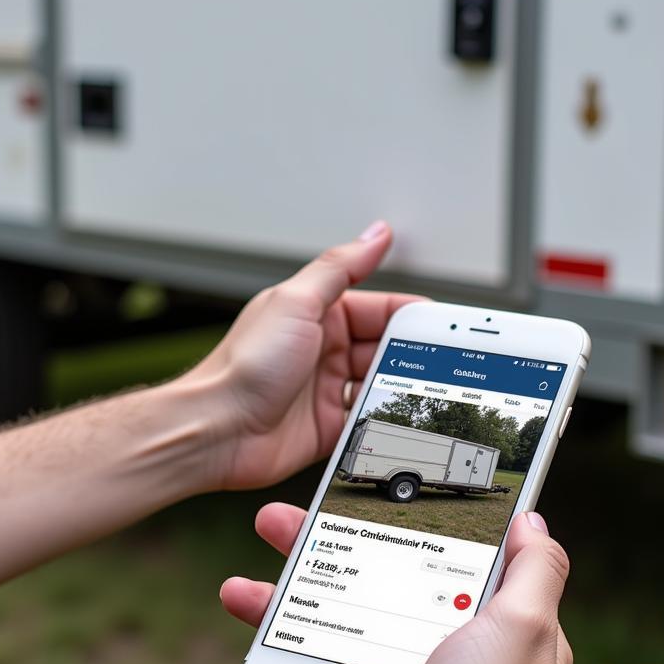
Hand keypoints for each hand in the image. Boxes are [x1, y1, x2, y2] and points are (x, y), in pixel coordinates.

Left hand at [188, 222, 419, 490]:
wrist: (216, 429)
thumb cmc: (243, 366)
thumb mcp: (296, 302)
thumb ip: (340, 268)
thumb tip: (376, 234)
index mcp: (317, 315)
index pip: (380, 309)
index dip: (413, 316)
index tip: (445, 324)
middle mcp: (323, 350)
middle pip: (385, 348)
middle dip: (414, 354)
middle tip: (447, 362)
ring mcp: (326, 389)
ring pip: (381, 384)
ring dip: (401, 386)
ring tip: (429, 391)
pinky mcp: (328, 427)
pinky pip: (368, 420)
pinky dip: (385, 418)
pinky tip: (400, 417)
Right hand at [220, 505, 571, 663]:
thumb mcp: (523, 630)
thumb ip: (533, 573)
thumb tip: (533, 522)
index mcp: (487, 632)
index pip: (434, 563)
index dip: (392, 530)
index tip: (351, 507)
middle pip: (372, 597)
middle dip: (316, 562)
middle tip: (273, 529)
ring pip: (333, 652)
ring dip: (281, 629)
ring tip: (239, 597)